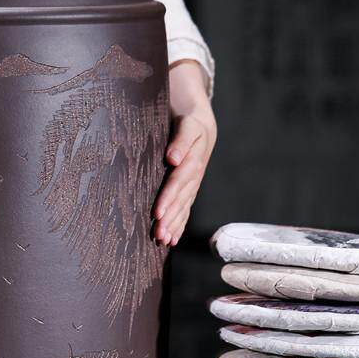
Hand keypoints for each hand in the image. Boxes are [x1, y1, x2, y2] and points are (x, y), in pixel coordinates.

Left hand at [153, 60, 216, 245]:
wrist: (200, 119)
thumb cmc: (185, 117)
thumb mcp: (184, 120)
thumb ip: (180, 138)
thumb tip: (173, 158)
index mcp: (193, 153)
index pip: (179, 178)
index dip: (169, 196)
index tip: (158, 212)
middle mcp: (195, 169)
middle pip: (182, 196)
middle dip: (170, 216)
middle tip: (158, 233)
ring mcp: (193, 180)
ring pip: (184, 205)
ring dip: (174, 224)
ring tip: (163, 240)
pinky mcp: (189, 187)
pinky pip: (186, 207)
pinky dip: (179, 223)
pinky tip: (170, 239)